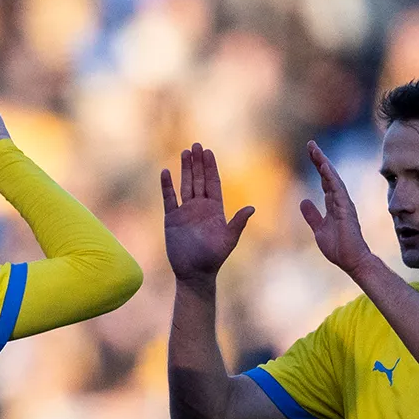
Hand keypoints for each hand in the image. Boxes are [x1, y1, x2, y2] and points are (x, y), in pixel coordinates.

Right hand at [162, 143, 254, 284]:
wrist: (194, 273)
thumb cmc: (214, 258)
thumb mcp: (229, 239)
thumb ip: (238, 222)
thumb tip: (252, 208)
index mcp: (215, 209)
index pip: (213, 183)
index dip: (211, 167)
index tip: (208, 152)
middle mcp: (200, 207)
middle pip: (199, 179)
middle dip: (197, 163)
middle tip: (196, 145)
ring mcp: (185, 211)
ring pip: (185, 185)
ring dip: (185, 169)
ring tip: (184, 152)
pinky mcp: (172, 219)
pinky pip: (169, 199)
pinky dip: (167, 186)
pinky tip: (166, 172)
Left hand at [300, 141, 377, 275]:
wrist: (351, 261)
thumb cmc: (338, 247)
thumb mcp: (319, 229)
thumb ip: (312, 215)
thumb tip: (304, 201)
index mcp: (333, 204)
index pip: (324, 181)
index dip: (318, 166)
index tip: (310, 152)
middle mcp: (340, 201)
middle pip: (329, 175)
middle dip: (320, 159)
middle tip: (310, 144)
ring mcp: (344, 204)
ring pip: (333, 179)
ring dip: (324, 164)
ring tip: (315, 151)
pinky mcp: (346, 210)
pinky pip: (338, 190)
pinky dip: (331, 178)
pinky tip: (324, 167)